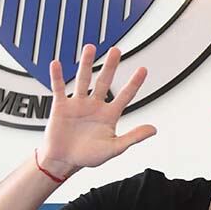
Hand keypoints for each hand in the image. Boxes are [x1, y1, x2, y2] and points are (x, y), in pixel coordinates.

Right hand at [37, 44, 155, 176]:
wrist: (63, 161)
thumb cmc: (88, 156)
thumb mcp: (114, 148)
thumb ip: (133, 137)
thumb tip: (153, 129)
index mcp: (109, 115)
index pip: (125, 95)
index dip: (134, 83)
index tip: (143, 69)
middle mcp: (95, 105)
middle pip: (104, 81)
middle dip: (111, 66)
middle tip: (116, 50)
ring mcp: (78, 104)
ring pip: (83, 80)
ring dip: (86, 64)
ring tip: (90, 48)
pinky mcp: (61, 106)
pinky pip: (59, 88)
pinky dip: (57, 76)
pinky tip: (56, 64)